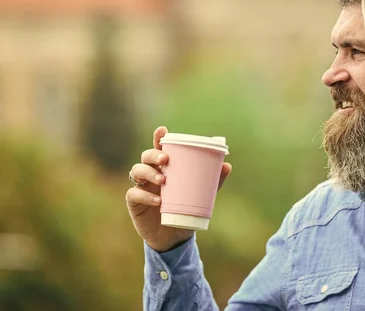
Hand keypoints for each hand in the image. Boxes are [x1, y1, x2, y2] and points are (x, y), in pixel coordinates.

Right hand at [125, 126, 231, 251]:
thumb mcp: (201, 194)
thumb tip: (227, 166)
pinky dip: (144, 195)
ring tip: (163, 180)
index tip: (162, 130)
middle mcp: (151, 173)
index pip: (159, 148)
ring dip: (149, 172)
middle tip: (166, 159)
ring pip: (137, 171)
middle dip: (153, 154)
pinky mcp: (134, 203)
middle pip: (146, 156)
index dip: (158, 138)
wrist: (174, 236)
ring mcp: (141, 187)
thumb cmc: (186, 208)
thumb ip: (213, 181)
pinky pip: (134, 194)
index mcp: (165, 167)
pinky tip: (157, 200)